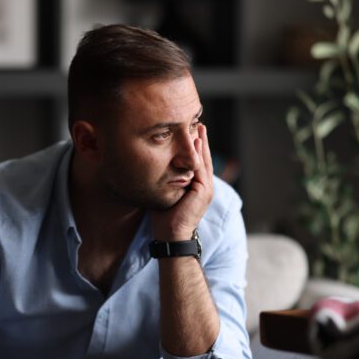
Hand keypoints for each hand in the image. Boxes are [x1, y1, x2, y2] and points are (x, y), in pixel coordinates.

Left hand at [151, 123, 214, 239]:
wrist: (170, 235)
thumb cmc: (163, 218)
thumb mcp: (164, 194)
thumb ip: (165, 181)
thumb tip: (152, 168)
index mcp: (196, 188)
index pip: (196, 163)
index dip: (194, 148)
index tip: (188, 132)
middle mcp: (204, 186)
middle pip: (203, 158)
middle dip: (200, 140)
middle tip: (197, 122)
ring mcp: (206, 188)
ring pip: (204, 160)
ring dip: (202, 143)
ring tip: (199, 126)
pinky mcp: (204, 190)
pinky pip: (202, 167)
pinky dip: (199, 154)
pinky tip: (196, 141)